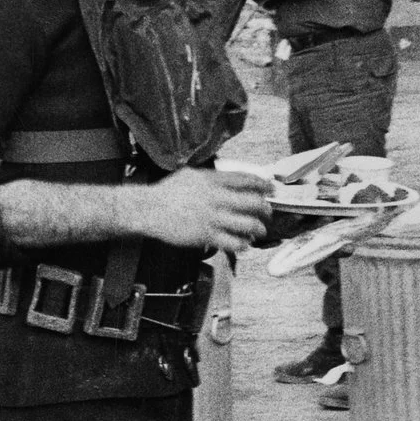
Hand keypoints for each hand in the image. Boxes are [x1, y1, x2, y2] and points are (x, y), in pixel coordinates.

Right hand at [134, 169, 271, 253]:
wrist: (148, 209)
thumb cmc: (167, 193)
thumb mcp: (190, 175)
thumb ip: (211, 177)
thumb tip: (229, 178)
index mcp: (212, 180)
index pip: (246, 180)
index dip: (263, 184)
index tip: (271, 189)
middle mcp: (215, 198)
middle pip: (253, 202)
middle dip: (266, 209)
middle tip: (268, 213)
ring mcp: (212, 217)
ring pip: (247, 224)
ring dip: (258, 229)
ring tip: (259, 231)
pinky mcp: (206, 235)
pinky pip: (233, 242)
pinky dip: (243, 244)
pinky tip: (244, 244)